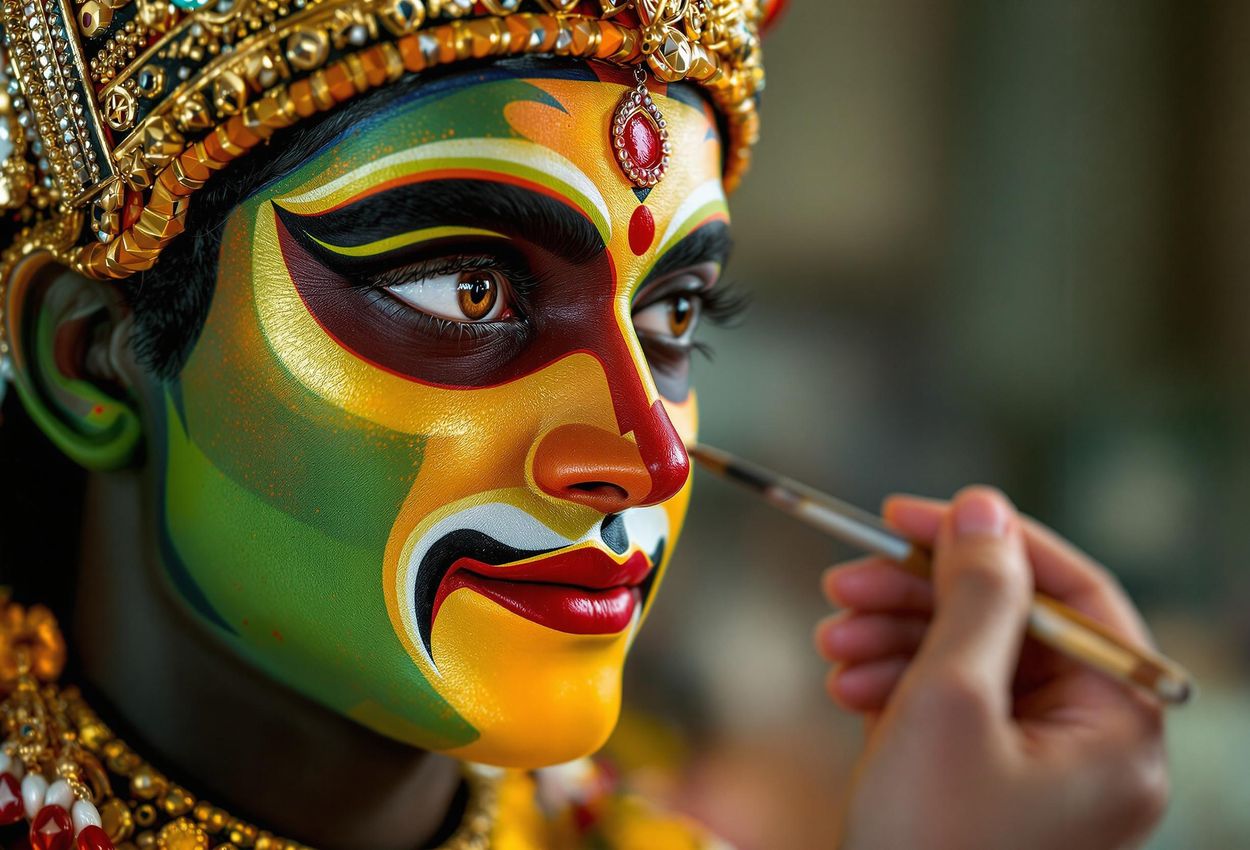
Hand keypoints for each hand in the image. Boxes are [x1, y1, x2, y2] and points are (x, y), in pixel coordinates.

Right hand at [815, 487, 1168, 849]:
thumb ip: (975, 593)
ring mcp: (1040, 771)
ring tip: (832, 641)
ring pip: (971, 663)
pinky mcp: (990, 785)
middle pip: (1010, 626)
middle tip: (847, 578)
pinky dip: (897, 686)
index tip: (908, 515)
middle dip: (919, 598)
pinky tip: (846, 684)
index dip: (988, 542)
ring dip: (895, 639)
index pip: (1070, 594)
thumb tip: (984, 507)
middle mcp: (1092, 748)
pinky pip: (951, 708)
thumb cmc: (930, 843)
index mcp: (1118, 730)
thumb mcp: (949, 698)